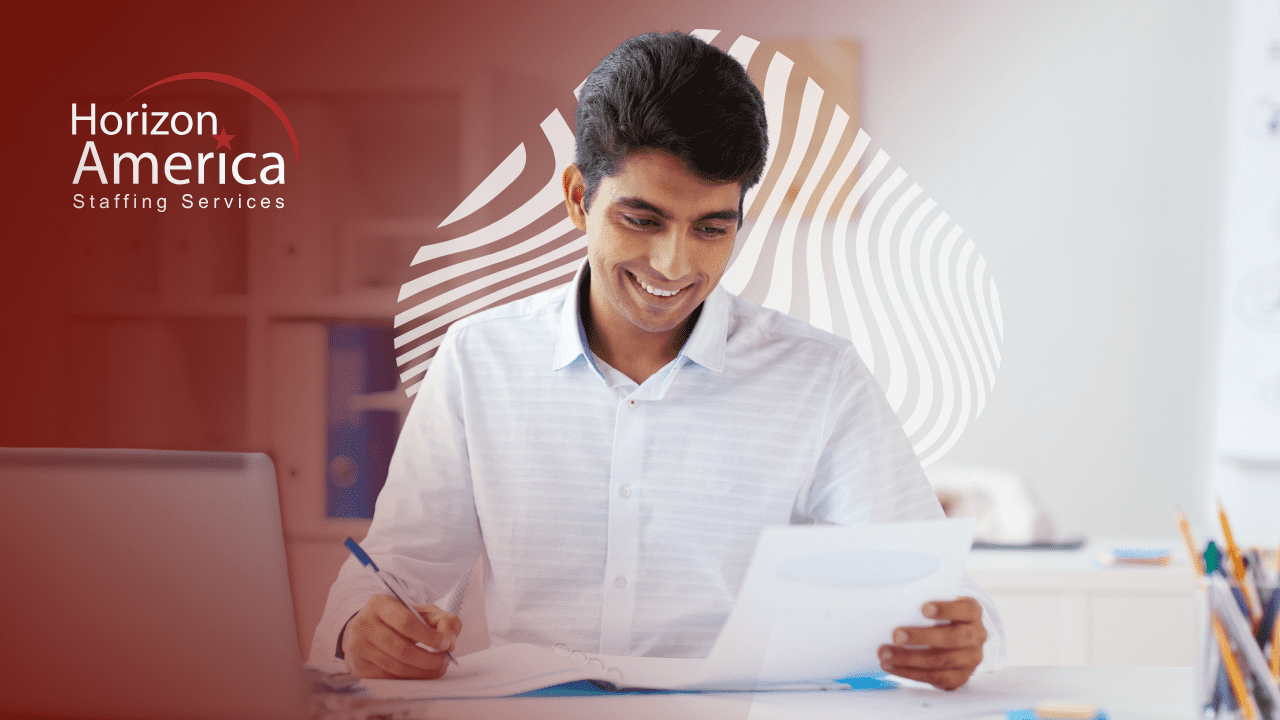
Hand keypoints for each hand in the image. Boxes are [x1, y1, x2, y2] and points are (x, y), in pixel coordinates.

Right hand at [340, 595, 460, 678]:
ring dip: (420, 672)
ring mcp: (357, 646)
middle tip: (444, 662)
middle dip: (427, 659)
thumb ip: (444, 621)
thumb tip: (449, 641)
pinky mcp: (358, 666)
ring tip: (436, 668)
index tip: (445, 645)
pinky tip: (420, 674)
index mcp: (380, 604)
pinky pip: (386, 678)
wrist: (371, 628)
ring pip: (394, 667)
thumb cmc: (401, 619)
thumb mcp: (424, 612)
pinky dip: (407, 679)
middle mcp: (364, 624)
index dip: (428, 637)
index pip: (406, 623)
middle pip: (400, 649)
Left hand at [878, 597, 984, 689]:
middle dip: (921, 637)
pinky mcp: (960, 677)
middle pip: (952, 638)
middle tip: (896, 636)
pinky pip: (934, 678)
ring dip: (909, 659)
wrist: (958, 639)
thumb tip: (896, 605)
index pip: (965, 609)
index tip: (924, 609)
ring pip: (940, 661)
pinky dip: (910, 673)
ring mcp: (970, 659)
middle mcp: (976, 636)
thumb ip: (925, 603)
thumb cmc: (942, 616)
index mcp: (973, 613)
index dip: (946, 609)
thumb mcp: (940, 603)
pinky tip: (892, 667)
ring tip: (886, 655)